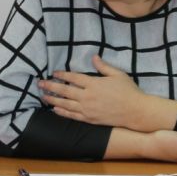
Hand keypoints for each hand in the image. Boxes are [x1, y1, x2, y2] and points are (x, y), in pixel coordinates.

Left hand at [40, 55, 176, 131]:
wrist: (136, 111)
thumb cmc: (129, 91)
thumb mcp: (118, 75)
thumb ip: (103, 66)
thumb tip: (93, 57)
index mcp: (94, 84)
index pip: (73, 78)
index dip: (62, 75)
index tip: (54, 73)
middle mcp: (88, 97)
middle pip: (65, 91)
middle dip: (51, 86)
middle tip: (40, 83)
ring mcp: (88, 109)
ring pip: (65, 104)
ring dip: (52, 100)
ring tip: (43, 96)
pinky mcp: (90, 119)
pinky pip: (72, 116)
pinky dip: (62, 113)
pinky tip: (55, 110)